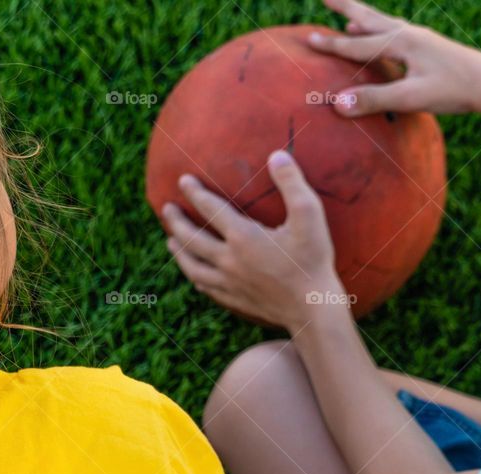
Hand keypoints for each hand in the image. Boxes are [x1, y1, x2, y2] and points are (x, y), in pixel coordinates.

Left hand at [164, 150, 344, 331]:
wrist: (314, 311)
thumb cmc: (313, 260)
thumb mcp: (309, 215)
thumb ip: (292, 182)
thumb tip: (276, 155)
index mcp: (243, 237)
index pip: (211, 209)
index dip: (195, 192)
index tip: (183, 180)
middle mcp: (229, 260)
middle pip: (193, 238)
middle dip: (177, 222)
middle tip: (166, 208)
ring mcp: (230, 284)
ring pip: (193, 266)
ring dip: (180, 252)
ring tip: (171, 241)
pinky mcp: (236, 301)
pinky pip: (207, 288)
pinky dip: (196, 278)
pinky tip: (194, 276)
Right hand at [308, 0, 480, 117]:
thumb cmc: (454, 90)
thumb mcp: (412, 98)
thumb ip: (374, 99)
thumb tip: (337, 104)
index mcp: (402, 44)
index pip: (358, 44)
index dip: (333, 44)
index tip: (309, 40)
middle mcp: (410, 36)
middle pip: (370, 19)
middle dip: (345, 8)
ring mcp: (422, 40)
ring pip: (385, 25)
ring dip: (364, 19)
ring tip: (349, 18)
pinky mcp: (431, 49)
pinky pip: (398, 36)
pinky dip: (383, 33)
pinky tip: (386, 40)